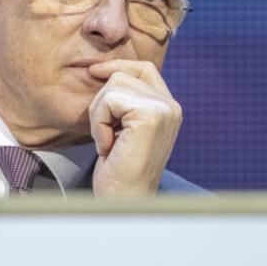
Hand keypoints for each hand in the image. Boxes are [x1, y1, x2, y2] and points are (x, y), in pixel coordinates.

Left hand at [87, 60, 181, 197]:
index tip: (95, 73)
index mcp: (168, 108)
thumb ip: (124, 101)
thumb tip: (99, 70)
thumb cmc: (118, 169)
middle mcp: (171, 106)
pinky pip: (109, 100)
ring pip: (113, 85)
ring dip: (99, 115)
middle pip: (123, 75)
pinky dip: (100, 124)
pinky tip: (109, 146)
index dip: (117, 66)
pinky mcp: (151, 115)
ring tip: (109, 142)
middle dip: (101, 103)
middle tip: (105, 135)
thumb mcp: (123, 128)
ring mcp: (164, 109)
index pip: (144, 68)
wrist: (123, 200)